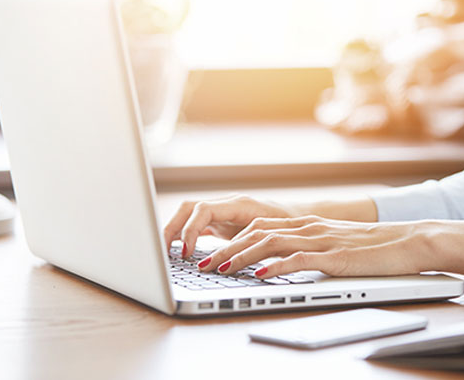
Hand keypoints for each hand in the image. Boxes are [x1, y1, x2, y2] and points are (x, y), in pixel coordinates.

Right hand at [163, 195, 296, 255]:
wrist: (300, 218)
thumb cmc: (290, 225)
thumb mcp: (272, 234)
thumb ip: (249, 242)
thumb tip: (225, 259)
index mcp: (239, 204)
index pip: (202, 210)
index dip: (190, 230)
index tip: (185, 252)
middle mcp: (227, 205)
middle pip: (188, 208)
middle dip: (171, 228)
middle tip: (163, 253)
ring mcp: (223, 213)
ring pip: (189, 215)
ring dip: (174, 231)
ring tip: (165, 253)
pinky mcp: (222, 223)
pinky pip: (197, 225)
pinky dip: (185, 236)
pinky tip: (178, 252)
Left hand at [197, 216, 463, 279]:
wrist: (408, 242)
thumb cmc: (371, 248)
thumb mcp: (333, 244)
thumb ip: (307, 249)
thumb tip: (279, 263)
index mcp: (306, 223)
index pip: (259, 225)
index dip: (232, 237)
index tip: (212, 252)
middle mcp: (309, 226)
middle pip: (257, 231)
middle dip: (226, 247)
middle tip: (204, 263)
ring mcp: (320, 239)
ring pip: (271, 241)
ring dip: (241, 256)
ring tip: (220, 269)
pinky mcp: (334, 256)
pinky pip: (298, 258)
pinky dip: (275, 265)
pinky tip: (259, 274)